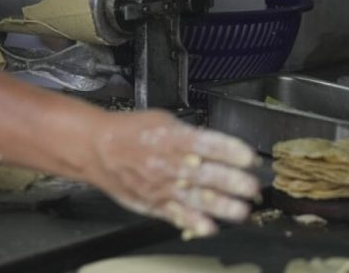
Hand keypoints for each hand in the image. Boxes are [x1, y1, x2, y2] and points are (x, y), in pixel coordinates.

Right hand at [87, 110, 259, 238]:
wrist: (96, 148)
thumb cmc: (130, 132)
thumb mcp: (161, 121)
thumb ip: (188, 133)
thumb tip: (217, 145)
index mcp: (170, 138)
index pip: (205, 143)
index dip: (228, 151)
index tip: (249, 157)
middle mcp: (166, 162)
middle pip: (203, 173)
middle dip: (231, 181)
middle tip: (252, 187)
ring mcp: (159, 185)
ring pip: (193, 197)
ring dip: (220, 206)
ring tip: (240, 211)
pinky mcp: (152, 202)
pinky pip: (174, 214)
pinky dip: (192, 222)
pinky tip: (209, 227)